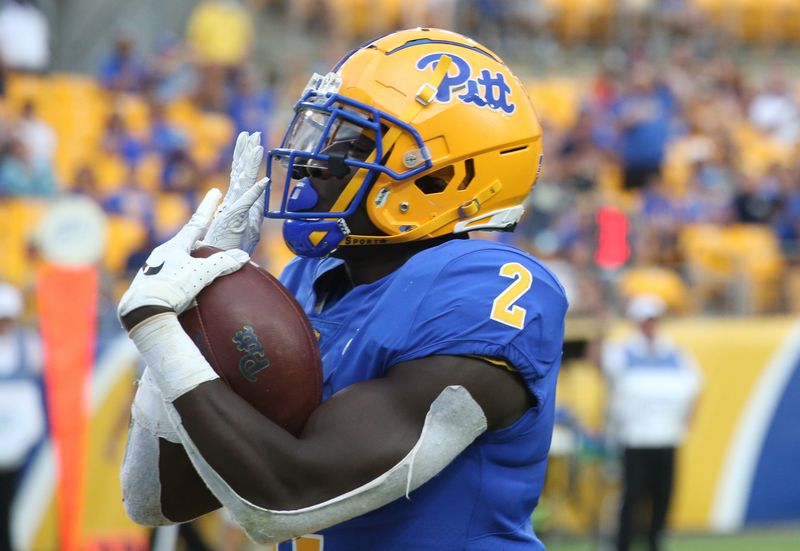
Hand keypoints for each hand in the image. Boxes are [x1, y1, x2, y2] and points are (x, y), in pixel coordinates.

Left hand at [118, 188, 249, 321]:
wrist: (142, 311)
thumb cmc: (172, 288)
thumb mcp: (201, 274)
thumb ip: (222, 263)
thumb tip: (242, 255)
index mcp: (175, 246)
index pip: (197, 223)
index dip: (208, 207)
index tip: (215, 192)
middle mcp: (161, 254)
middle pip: (185, 242)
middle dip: (197, 240)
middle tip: (208, 240)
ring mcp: (153, 269)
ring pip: (175, 259)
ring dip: (187, 261)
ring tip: (197, 272)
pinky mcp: (148, 285)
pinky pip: (167, 276)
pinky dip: (178, 278)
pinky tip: (182, 289)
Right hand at [201, 131, 268, 254]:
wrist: (213, 267)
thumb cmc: (226, 252)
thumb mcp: (244, 232)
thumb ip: (249, 218)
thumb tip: (257, 210)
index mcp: (234, 204)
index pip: (241, 177)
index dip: (246, 160)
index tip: (252, 144)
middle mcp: (232, 204)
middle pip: (240, 173)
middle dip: (246, 152)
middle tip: (251, 133)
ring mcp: (233, 210)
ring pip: (242, 182)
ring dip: (249, 163)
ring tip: (255, 143)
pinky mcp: (234, 221)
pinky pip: (246, 205)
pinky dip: (256, 194)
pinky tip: (265, 182)